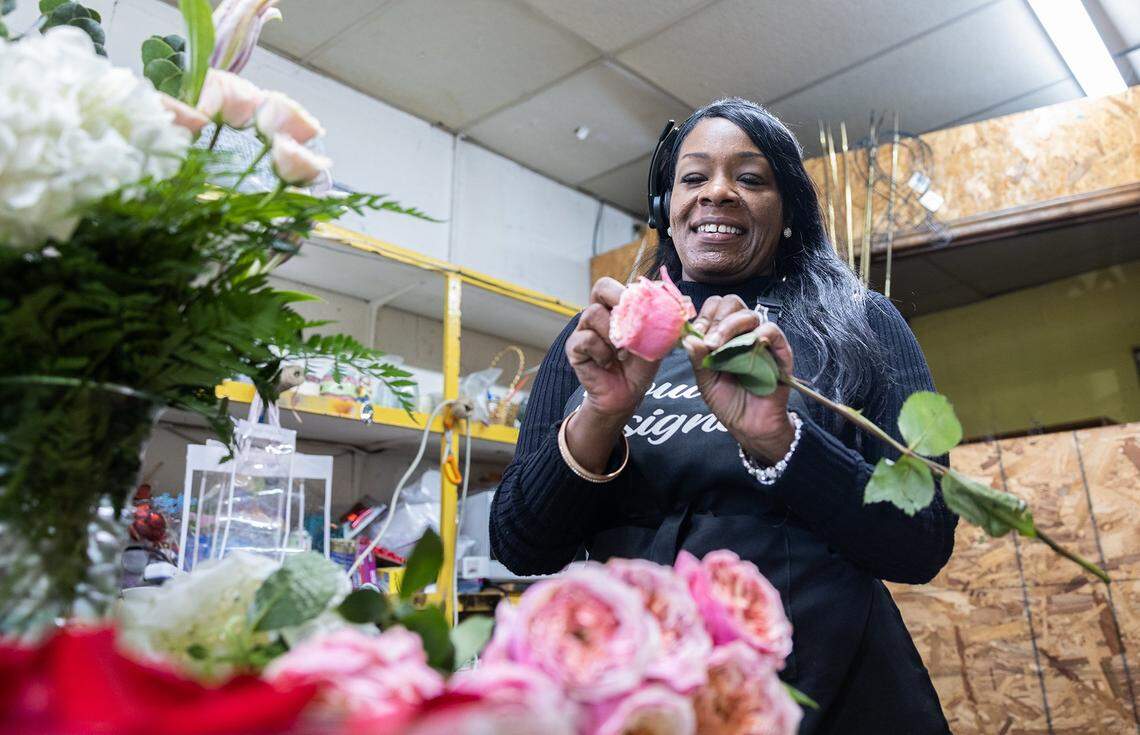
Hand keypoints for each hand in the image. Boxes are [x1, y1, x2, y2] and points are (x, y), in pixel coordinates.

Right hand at [565, 277, 660, 420]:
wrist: (627, 394)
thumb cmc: (639, 365)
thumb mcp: (656, 341)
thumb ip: (663, 321)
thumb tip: (681, 300)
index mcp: (615, 308)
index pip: (617, 284)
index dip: (630, 290)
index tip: (645, 307)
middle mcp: (598, 314)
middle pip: (601, 287)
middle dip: (619, 299)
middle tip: (631, 319)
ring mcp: (584, 329)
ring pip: (593, 313)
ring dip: (613, 333)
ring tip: (621, 351)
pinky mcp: (574, 348)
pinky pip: (587, 339)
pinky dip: (602, 351)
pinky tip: (608, 362)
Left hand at [681, 295, 795, 463]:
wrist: (749, 426)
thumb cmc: (728, 401)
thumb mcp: (705, 380)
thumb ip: (698, 358)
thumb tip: (688, 338)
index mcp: (723, 335)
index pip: (715, 308)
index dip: (704, 316)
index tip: (695, 333)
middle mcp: (742, 332)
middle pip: (732, 303)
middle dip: (716, 319)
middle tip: (709, 341)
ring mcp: (761, 340)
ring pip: (750, 314)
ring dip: (731, 326)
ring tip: (718, 346)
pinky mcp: (780, 350)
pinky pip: (772, 331)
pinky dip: (759, 334)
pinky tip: (747, 346)